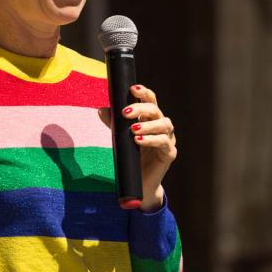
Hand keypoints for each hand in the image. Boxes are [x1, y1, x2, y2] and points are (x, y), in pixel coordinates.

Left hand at [99, 84, 176, 211]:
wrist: (138, 183)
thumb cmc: (131, 157)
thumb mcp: (120, 138)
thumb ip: (113, 123)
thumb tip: (101, 109)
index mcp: (150, 119)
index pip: (150, 101)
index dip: (143, 93)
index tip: (132, 88)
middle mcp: (161, 126)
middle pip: (156, 110)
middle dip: (141, 109)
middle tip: (125, 113)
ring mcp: (168, 139)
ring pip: (164, 124)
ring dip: (148, 125)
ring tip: (133, 129)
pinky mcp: (169, 153)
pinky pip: (164, 142)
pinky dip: (151, 140)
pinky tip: (139, 140)